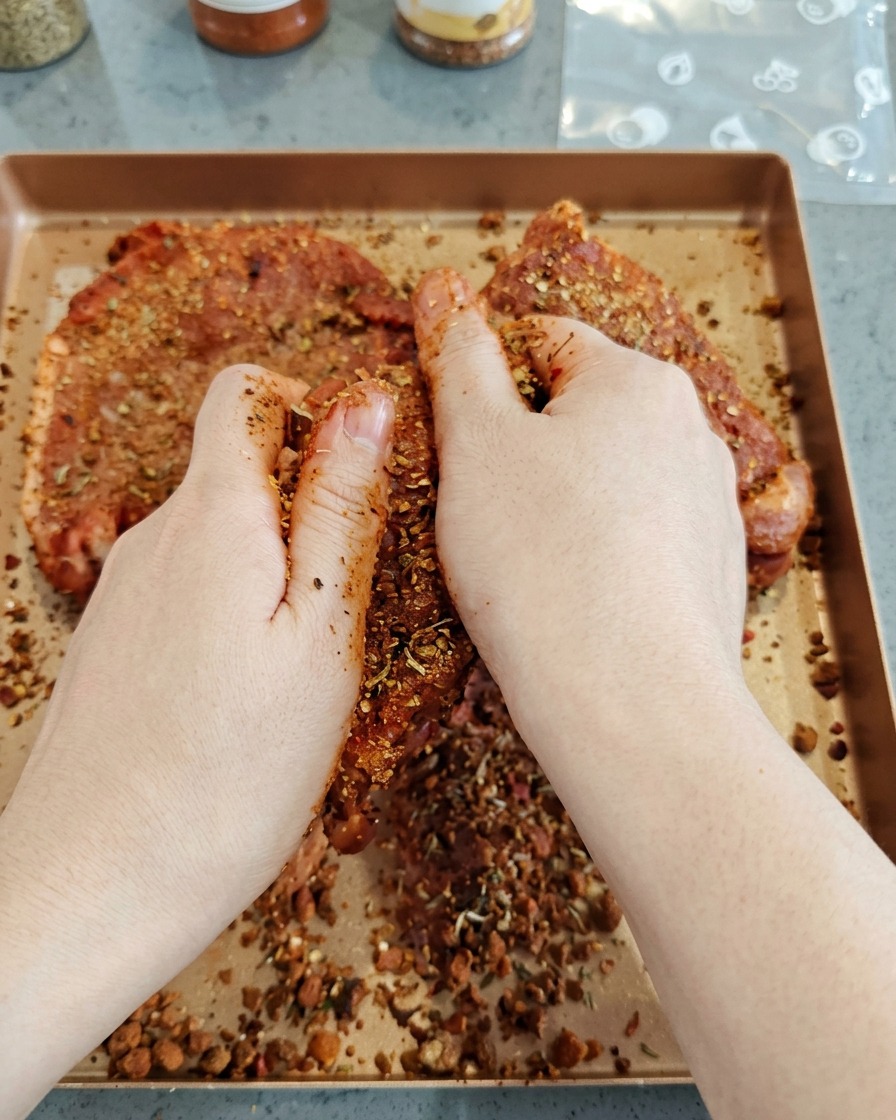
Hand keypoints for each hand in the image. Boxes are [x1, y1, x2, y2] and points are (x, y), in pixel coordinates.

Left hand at [0, 365, 392, 1114]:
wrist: (96, 884)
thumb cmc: (231, 774)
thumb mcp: (322, 635)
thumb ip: (340, 511)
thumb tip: (367, 403)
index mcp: (213, 518)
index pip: (246, 393)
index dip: (311, 409)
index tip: (355, 479)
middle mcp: (153, 537)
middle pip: (236, 470)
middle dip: (304, 512)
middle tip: (344, 607)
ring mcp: (124, 590)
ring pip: (216, 540)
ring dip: (270, 576)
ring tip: (298, 669)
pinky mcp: (113, 640)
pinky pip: (186, 593)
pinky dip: (230, 618)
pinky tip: (244, 700)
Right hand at [412, 267, 748, 755]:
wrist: (630, 702)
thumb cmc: (545, 565)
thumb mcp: (477, 445)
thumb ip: (459, 360)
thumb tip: (444, 293)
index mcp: (638, 381)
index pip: (542, 342)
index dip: (484, 383)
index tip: (453, 437)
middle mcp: (691, 430)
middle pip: (579, 413)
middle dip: (523, 450)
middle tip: (478, 509)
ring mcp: (710, 503)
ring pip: (607, 480)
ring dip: (558, 503)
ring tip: (522, 564)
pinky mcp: (711, 569)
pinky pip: (635, 538)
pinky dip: (597, 552)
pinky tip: (568, 596)